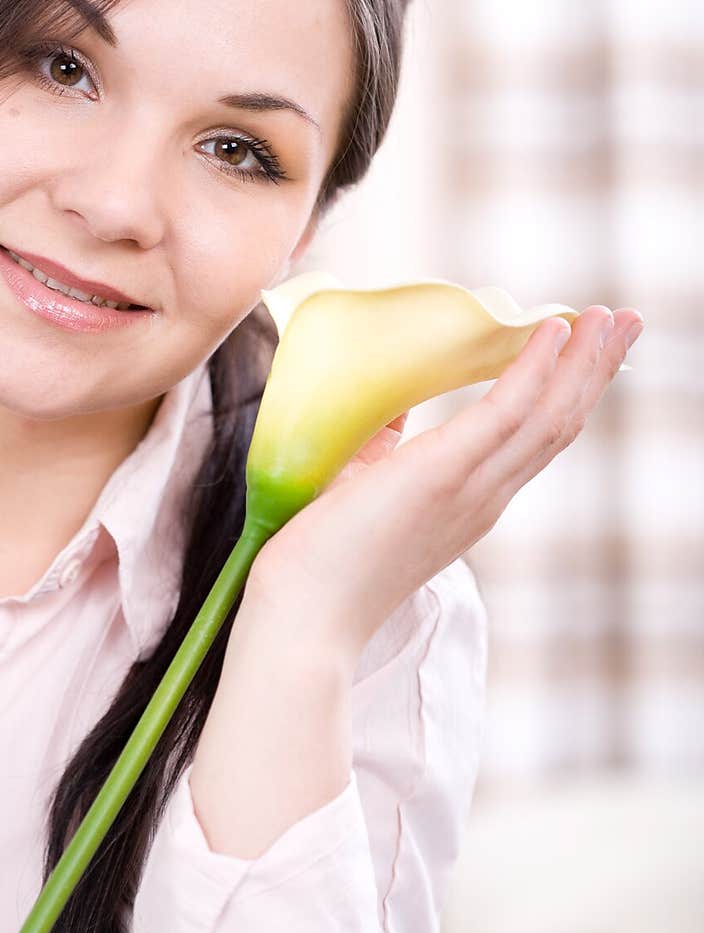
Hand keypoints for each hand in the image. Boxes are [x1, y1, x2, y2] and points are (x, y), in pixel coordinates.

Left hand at [245, 305, 643, 649]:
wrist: (304, 617)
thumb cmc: (321, 559)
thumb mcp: (360, 486)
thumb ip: (383, 448)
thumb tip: (388, 405)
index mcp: (470, 504)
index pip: (532, 442)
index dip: (564, 393)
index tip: (587, 350)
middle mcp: (484, 499)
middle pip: (558, 424)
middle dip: (594, 369)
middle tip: (628, 321)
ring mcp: (469, 490)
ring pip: (548, 416)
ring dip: (583, 361)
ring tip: (610, 315)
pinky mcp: (442, 475)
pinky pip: (505, 413)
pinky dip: (534, 369)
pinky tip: (551, 331)